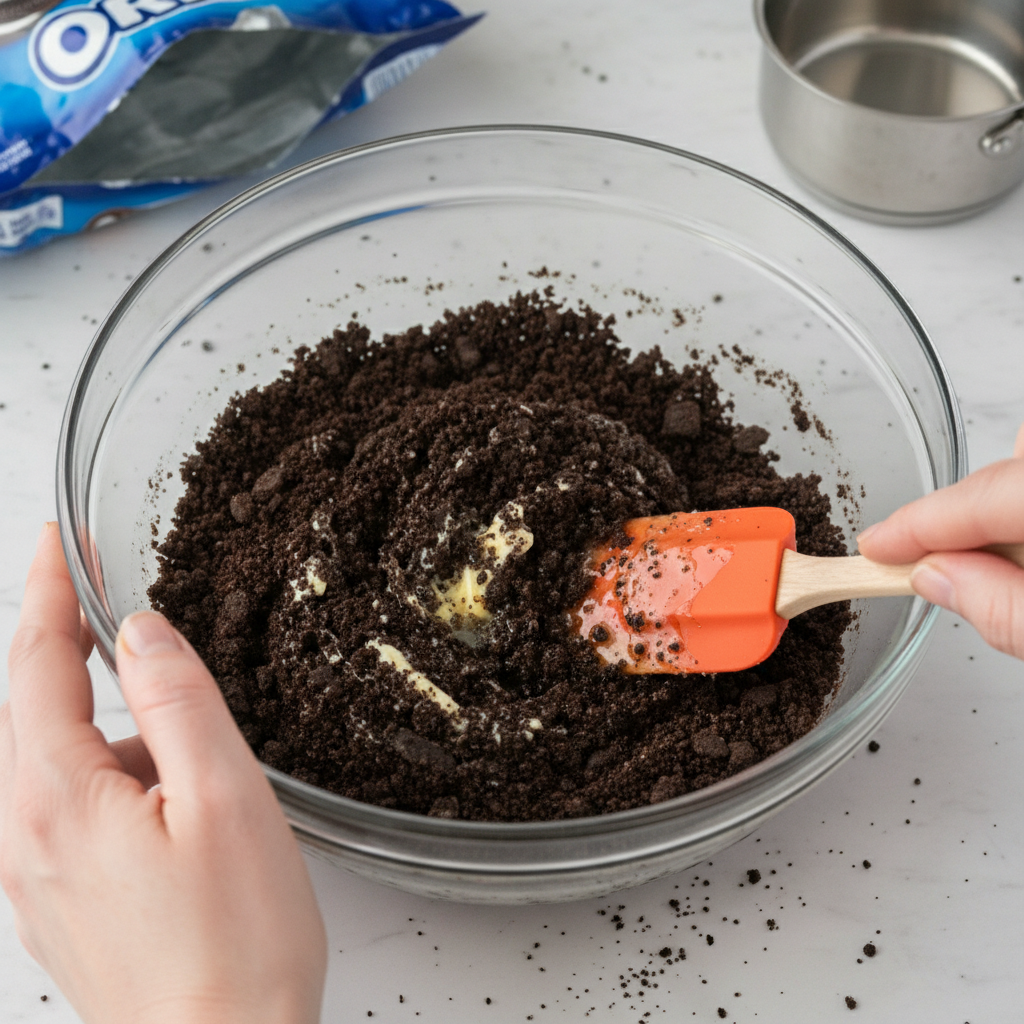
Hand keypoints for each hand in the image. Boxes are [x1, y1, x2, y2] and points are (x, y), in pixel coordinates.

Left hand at [0, 524, 325, 1023]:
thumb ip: (178, 701)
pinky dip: (103, 765)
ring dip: (93, 710)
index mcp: (56, 801)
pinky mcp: (60, 901)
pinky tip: (165, 788)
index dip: (47, 592)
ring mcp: (35, 875)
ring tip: (175, 723)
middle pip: (25, 707)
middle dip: (60, 640)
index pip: (34, 664)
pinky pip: (64, 804)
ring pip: (48, 757)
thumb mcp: (224, 799)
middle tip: (97, 589)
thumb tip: (143, 633)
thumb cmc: (233, 948)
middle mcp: (24, 838)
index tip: (57, 541)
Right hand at [858, 423, 1023, 659]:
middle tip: (935, 569)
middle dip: (964, 515)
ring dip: (1003, 503)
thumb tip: (936, 578)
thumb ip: (1004, 609)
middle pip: (1006, 468)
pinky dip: (1021, 501)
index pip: (978, 498)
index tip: (873, 549)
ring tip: (1004, 565)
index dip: (915, 526)